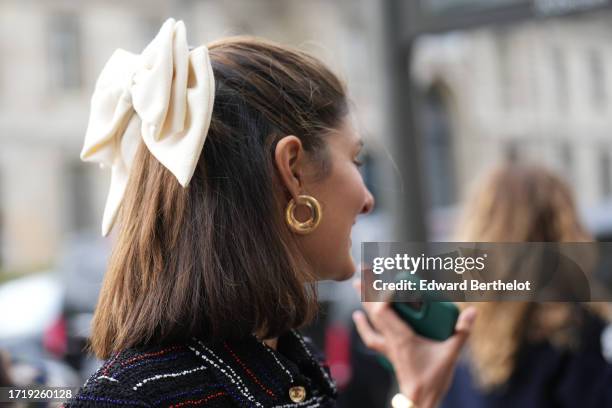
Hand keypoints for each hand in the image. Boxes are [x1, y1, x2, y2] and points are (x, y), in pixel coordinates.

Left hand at [352, 282, 476, 407]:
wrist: (419, 401)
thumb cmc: (433, 379)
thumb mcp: (451, 354)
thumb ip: (462, 333)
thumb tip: (471, 312)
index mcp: (402, 338)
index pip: (384, 311)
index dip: (384, 294)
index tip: (393, 282)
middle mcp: (391, 340)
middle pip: (373, 311)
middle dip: (368, 291)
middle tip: (363, 272)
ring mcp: (387, 347)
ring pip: (370, 321)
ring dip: (364, 302)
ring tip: (357, 287)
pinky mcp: (388, 352)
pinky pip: (371, 336)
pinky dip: (363, 325)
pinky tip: (358, 317)